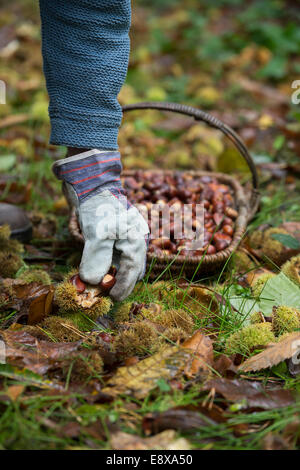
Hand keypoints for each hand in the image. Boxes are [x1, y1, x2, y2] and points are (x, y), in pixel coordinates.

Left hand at [53, 150, 148, 300]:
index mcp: (136, 240)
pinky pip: (108, 253)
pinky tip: (92, 259)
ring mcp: (121, 237)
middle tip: (105, 295)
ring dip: (108, 271)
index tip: (113, 299)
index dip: (123, 286)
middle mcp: (132, 240)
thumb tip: (92, 281)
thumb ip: (97, 259)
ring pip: (118, 262)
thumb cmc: (97, 204)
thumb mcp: (97, 233)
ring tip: (98, 281)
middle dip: (117, 282)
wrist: (89, 180)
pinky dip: (101, 260)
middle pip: (128, 268)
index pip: (132, 270)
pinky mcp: (110, 234)